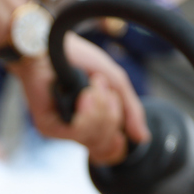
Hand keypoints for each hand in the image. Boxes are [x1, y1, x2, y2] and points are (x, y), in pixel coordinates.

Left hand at [9, 32, 148, 164]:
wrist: (50, 44)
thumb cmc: (79, 59)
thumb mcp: (115, 82)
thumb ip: (130, 110)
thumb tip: (143, 139)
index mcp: (93, 122)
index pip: (111, 148)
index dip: (119, 134)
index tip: (115, 102)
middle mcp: (77, 130)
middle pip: (107, 143)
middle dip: (112, 113)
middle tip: (99, 84)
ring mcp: (63, 130)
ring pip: (95, 137)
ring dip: (101, 107)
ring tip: (90, 85)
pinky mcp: (50, 127)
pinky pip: (79, 132)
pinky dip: (88, 111)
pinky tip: (84, 94)